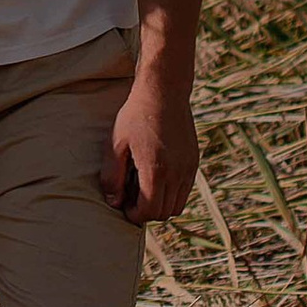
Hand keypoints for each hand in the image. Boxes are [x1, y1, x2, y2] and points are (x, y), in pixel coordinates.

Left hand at [101, 66, 198, 226]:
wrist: (164, 91)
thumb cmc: (135, 116)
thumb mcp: (115, 145)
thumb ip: (112, 177)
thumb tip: (114, 203)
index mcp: (157, 170)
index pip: (150, 212)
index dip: (134, 215)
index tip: (123, 204)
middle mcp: (178, 173)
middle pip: (165, 213)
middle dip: (146, 211)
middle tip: (130, 195)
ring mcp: (189, 168)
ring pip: (177, 205)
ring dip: (160, 204)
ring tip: (143, 185)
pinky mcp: (194, 162)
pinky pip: (185, 190)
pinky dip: (171, 192)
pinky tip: (156, 174)